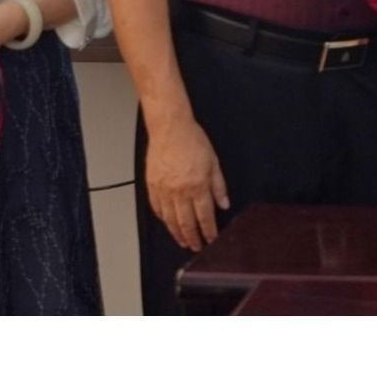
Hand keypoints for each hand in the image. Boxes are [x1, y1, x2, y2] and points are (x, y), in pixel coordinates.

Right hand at [145, 116, 229, 252]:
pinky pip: (157, 209)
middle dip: (193, 237)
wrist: (170, 129)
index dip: (209, 230)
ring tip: (183, 241)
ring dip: (177, 234)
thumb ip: (219, 185)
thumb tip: (224, 204)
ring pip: (171, 220)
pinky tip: (168, 224)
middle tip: (197, 247)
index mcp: (198, 185)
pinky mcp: (152, 186)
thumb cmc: (193, 141)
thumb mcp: (213, 161)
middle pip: (187, 222)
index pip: (205, 216)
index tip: (211, 239)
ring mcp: (164, 190)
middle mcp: (180, 192)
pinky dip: (163, 219)